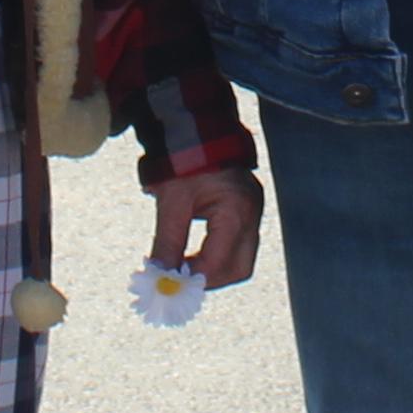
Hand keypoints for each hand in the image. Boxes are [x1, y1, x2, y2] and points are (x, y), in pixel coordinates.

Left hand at [147, 166, 265, 290]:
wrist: (198, 128)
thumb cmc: (185, 160)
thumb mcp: (172, 200)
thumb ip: (167, 240)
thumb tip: (159, 275)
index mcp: (237, 210)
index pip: (219, 261)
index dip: (194, 277)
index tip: (169, 283)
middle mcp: (252, 214)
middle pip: (239, 268)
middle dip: (209, 280)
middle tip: (179, 281)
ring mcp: (253, 213)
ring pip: (241, 260)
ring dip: (213, 269)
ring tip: (183, 267)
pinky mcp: (247, 211)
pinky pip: (238, 245)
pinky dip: (217, 256)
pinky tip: (194, 254)